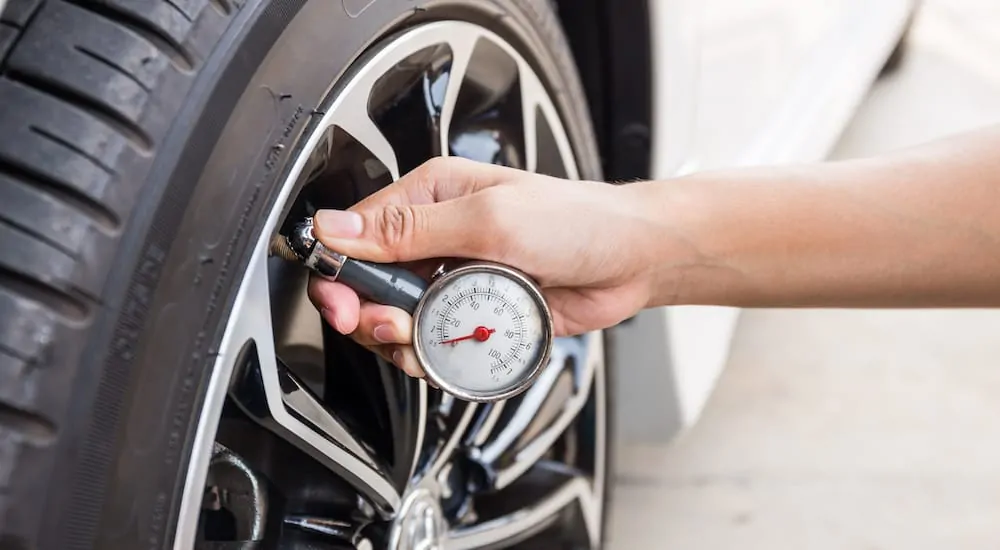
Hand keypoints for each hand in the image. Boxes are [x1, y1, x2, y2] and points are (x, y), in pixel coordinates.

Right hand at [307, 157, 657, 376]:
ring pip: (398, 320)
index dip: (339, 273)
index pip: (356, 234)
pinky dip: (434, 355)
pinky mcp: (473, 313)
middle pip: (369, 285)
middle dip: (370, 314)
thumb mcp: (489, 218)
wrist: (630, 259)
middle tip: (393, 326)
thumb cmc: (576, 221)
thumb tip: (339, 228)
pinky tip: (451, 352)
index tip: (344, 303)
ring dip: (403, 340)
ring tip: (426, 340)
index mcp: (430, 197)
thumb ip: (411, 229)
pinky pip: (434, 342)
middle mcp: (435, 237)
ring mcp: (453, 278)